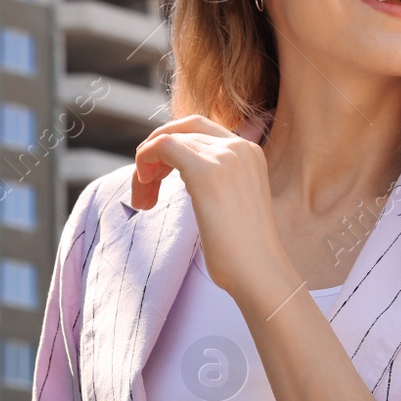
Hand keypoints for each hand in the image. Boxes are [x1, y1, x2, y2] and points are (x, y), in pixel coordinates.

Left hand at [133, 115, 286, 297]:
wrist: (258, 271)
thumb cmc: (242, 252)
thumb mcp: (231, 202)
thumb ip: (214, 180)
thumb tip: (177, 172)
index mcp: (249, 151)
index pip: (199, 130)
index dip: (171, 148)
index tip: (158, 181)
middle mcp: (239, 146)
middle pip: (182, 130)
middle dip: (156, 153)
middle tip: (145, 189)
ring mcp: (224, 155)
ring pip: (167, 139)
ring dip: (145, 168)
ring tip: (143, 202)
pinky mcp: (204, 169)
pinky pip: (161, 146)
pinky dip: (143, 162)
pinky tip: (143, 193)